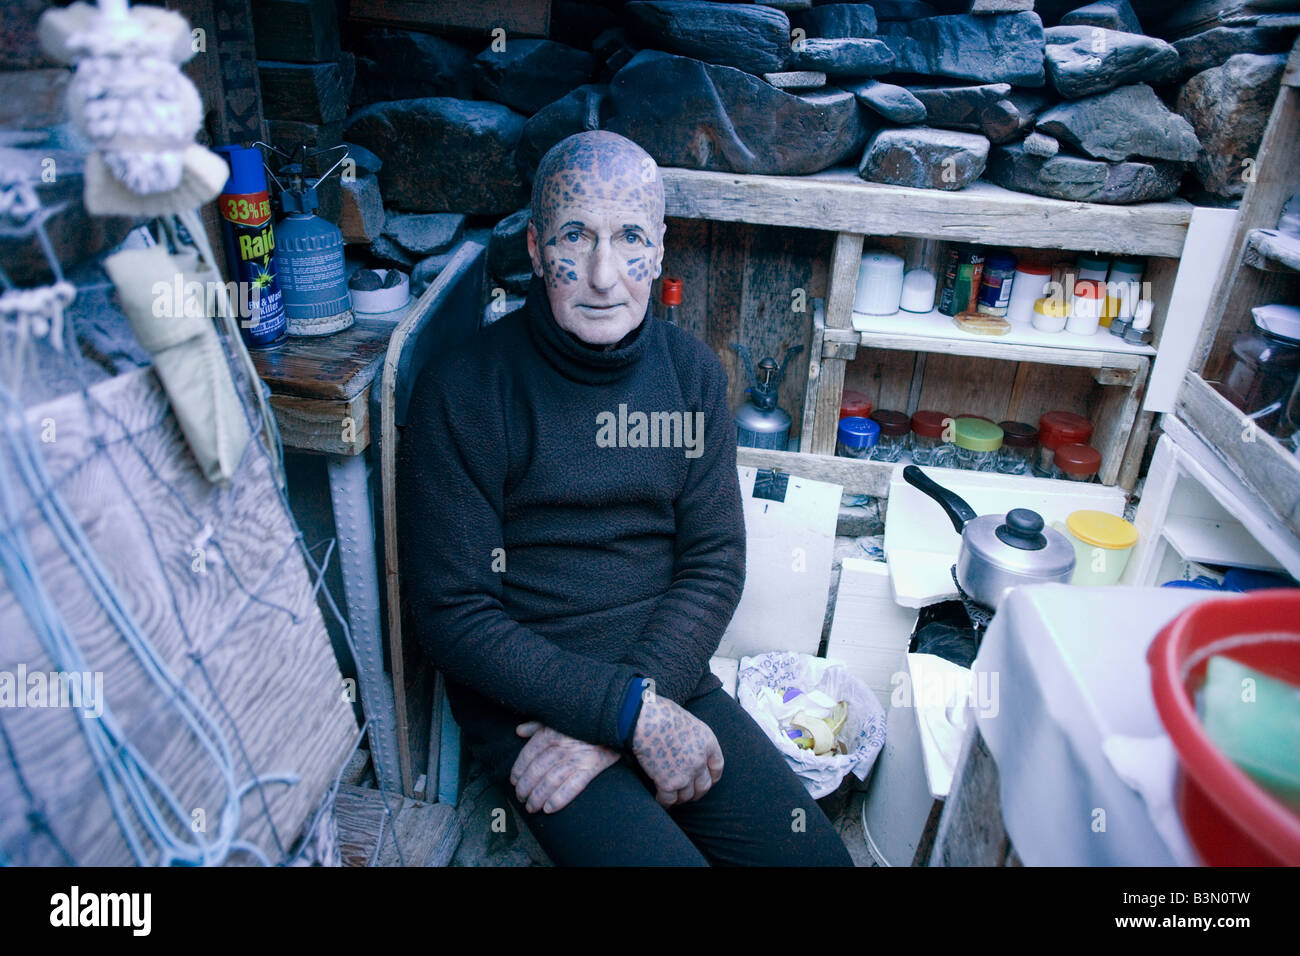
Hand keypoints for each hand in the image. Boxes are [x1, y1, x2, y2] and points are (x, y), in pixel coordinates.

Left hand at [509, 722, 619, 813]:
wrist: (615, 722)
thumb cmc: (582, 722)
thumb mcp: (558, 718)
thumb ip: (537, 725)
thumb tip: (519, 731)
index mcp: (550, 732)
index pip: (527, 755)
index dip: (518, 771)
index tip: (514, 781)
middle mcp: (561, 746)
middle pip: (536, 771)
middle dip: (524, 788)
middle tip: (520, 798)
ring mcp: (577, 757)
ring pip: (550, 782)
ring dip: (537, 797)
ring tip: (531, 807)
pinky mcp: (592, 767)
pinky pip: (572, 787)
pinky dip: (558, 800)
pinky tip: (549, 808)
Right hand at [630, 693, 723, 807]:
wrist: (646, 721)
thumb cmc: (661, 714)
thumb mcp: (688, 720)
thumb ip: (692, 737)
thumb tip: (684, 743)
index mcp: (708, 743)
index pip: (717, 767)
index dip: (712, 777)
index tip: (708, 780)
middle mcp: (700, 761)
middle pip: (704, 786)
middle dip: (697, 792)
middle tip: (689, 793)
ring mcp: (685, 774)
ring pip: (686, 796)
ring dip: (679, 797)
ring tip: (672, 796)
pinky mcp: (668, 783)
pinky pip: (668, 800)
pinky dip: (664, 802)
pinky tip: (659, 799)